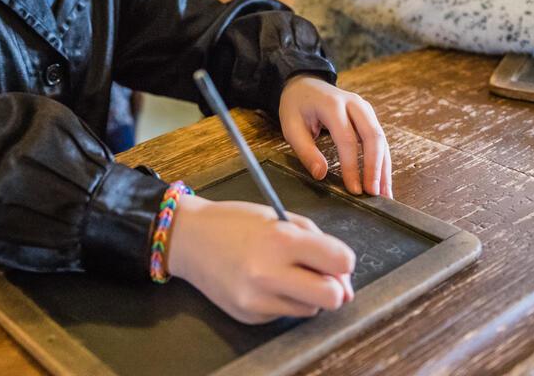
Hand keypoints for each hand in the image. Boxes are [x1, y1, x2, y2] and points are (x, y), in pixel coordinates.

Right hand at [168, 195, 353, 323]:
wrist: (189, 239)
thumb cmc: (236, 222)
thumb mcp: (279, 217)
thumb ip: (317, 243)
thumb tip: (344, 284)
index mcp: (281, 239)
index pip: (341, 261)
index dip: (343, 261)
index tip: (334, 259)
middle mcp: (269, 272)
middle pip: (332, 297)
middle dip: (333, 287)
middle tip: (319, 276)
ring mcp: (257, 299)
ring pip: (310, 309)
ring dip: (306, 294)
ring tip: (282, 273)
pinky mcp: (249, 315)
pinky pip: (284, 314)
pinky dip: (282, 300)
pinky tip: (262, 283)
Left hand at [279, 75, 391, 196]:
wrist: (305, 84)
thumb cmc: (296, 106)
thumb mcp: (291, 127)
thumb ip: (305, 151)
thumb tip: (320, 174)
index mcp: (332, 105)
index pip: (347, 139)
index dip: (352, 166)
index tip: (354, 189)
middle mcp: (353, 104)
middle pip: (372, 136)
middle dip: (375, 167)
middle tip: (374, 194)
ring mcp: (364, 108)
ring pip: (381, 139)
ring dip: (384, 167)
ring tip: (384, 194)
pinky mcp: (368, 116)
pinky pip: (379, 139)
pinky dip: (382, 160)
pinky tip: (382, 180)